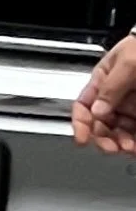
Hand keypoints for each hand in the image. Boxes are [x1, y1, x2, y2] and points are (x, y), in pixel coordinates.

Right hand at [72, 36, 135, 154]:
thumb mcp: (128, 62)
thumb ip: (111, 87)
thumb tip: (97, 110)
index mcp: (104, 80)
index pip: (83, 104)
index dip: (79, 122)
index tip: (81, 138)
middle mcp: (115, 97)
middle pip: (100, 123)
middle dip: (102, 138)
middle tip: (110, 147)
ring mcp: (131, 108)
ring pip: (118, 132)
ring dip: (119, 143)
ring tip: (127, 147)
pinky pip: (134, 134)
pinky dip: (133, 143)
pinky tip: (134, 147)